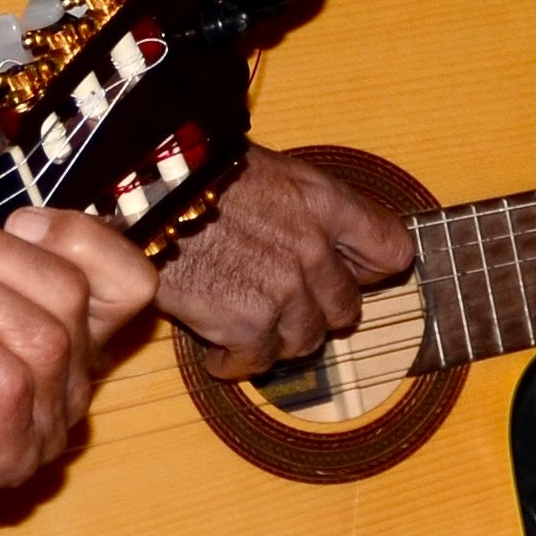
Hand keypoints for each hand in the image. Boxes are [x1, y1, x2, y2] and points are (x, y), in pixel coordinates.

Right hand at [151, 145, 416, 376]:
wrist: (143, 194)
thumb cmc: (196, 174)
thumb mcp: (269, 172)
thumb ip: (306, 210)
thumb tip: (319, 237)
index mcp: (325, 204)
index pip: (391, 250)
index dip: (370, 269)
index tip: (351, 274)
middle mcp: (314, 250)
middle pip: (346, 309)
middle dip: (317, 311)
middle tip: (282, 304)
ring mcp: (284, 292)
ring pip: (305, 342)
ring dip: (276, 339)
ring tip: (244, 323)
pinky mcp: (247, 326)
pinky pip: (258, 363)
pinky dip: (235, 362)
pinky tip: (217, 347)